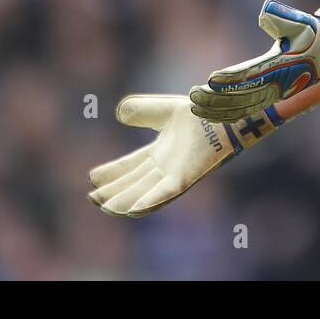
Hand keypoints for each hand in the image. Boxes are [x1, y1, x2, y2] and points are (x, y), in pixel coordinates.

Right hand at [87, 93, 281, 216]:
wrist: (227, 109)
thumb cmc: (204, 110)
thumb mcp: (165, 109)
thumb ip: (143, 110)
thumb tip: (118, 112)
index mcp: (162, 152)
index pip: (131, 166)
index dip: (112, 173)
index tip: (92, 178)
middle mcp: (168, 166)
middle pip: (135, 183)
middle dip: (114, 192)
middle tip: (92, 198)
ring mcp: (177, 173)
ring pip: (146, 193)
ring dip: (125, 201)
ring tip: (105, 206)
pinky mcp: (188, 176)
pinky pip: (166, 193)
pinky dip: (150, 201)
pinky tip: (132, 209)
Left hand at [189, 0, 319, 122]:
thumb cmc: (313, 33)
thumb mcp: (301, 21)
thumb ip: (282, 16)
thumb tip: (265, 11)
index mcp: (281, 67)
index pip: (252, 75)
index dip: (231, 79)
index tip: (211, 79)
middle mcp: (276, 85)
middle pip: (242, 97)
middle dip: (217, 98)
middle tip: (193, 96)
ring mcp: (274, 93)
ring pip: (242, 107)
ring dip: (218, 108)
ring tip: (195, 107)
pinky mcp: (270, 96)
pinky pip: (246, 108)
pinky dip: (227, 112)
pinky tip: (210, 112)